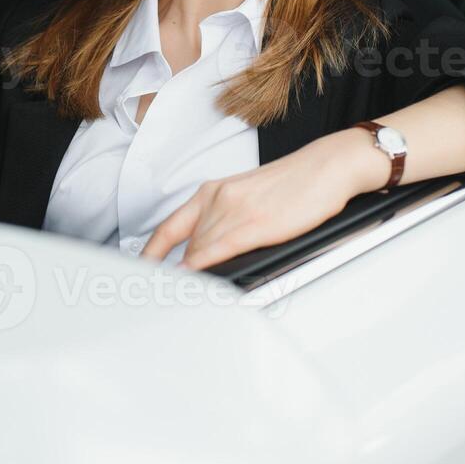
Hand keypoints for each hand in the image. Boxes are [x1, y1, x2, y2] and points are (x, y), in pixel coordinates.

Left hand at [140, 128, 388, 270]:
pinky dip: (201, 268)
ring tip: (175, 296)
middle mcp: (218, 199)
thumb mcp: (248, 196)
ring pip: (199, 250)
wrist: (327, 166)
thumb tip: (209, 251)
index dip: (149, 253)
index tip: (137, 272)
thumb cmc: (295, 184)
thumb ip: (224, 220)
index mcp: (213, 191)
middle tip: (160, 294)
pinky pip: (218, 250)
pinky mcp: (255, 224)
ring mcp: (235, 211)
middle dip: (170, 272)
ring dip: (186, 275)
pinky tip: (193, 282)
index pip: (169, 228)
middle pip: (184, 245)